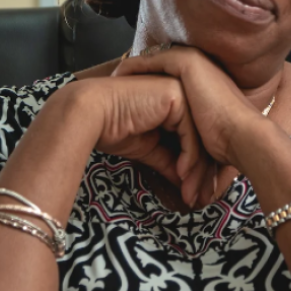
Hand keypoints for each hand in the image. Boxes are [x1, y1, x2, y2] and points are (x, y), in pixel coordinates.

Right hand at [44, 75, 208, 194]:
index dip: (196, 169)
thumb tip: (184, 183)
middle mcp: (183, 93)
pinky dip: (190, 157)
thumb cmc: (113, 128)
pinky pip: (191, 133)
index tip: (194, 193)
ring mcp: (181, 92)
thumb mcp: (149, 148)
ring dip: (197, 170)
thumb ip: (170, 161)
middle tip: (198, 199)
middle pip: (200, 138)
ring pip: (199, 138)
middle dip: (200, 173)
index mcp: (176, 103)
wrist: (90, 115)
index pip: (195, 139)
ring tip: (190, 193)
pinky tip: (182, 175)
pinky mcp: (176, 96)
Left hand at [111, 45, 274, 180]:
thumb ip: (185, 145)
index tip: (127, 98)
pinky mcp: (187, 63)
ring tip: (111, 79)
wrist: (243, 137)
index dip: (147, 87)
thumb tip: (178, 177)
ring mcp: (195, 62)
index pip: (170, 80)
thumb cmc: (227, 145)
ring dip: (132, 71)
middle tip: (113, 84)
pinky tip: (118, 75)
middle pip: (160, 69)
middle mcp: (201, 68)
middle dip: (136, 77)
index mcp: (206, 84)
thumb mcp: (199, 140)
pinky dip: (134, 67)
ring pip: (153, 62)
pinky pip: (151, 60)